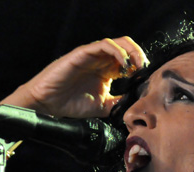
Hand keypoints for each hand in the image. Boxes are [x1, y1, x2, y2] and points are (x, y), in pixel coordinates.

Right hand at [4, 37, 147, 117]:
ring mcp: (91, 55)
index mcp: (105, 71)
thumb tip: (134, 102)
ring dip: (131, 51)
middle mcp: (100, 60)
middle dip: (138, 56)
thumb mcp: (102, 107)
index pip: (128, 61)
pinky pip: (103, 45)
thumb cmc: (70, 104)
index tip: (145, 78)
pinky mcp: (82, 53)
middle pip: (126, 48)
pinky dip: (117, 51)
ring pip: (117, 43)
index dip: (139, 67)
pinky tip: (123, 63)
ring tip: (136, 65)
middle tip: (143, 69)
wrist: (48, 103)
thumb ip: (117, 103)